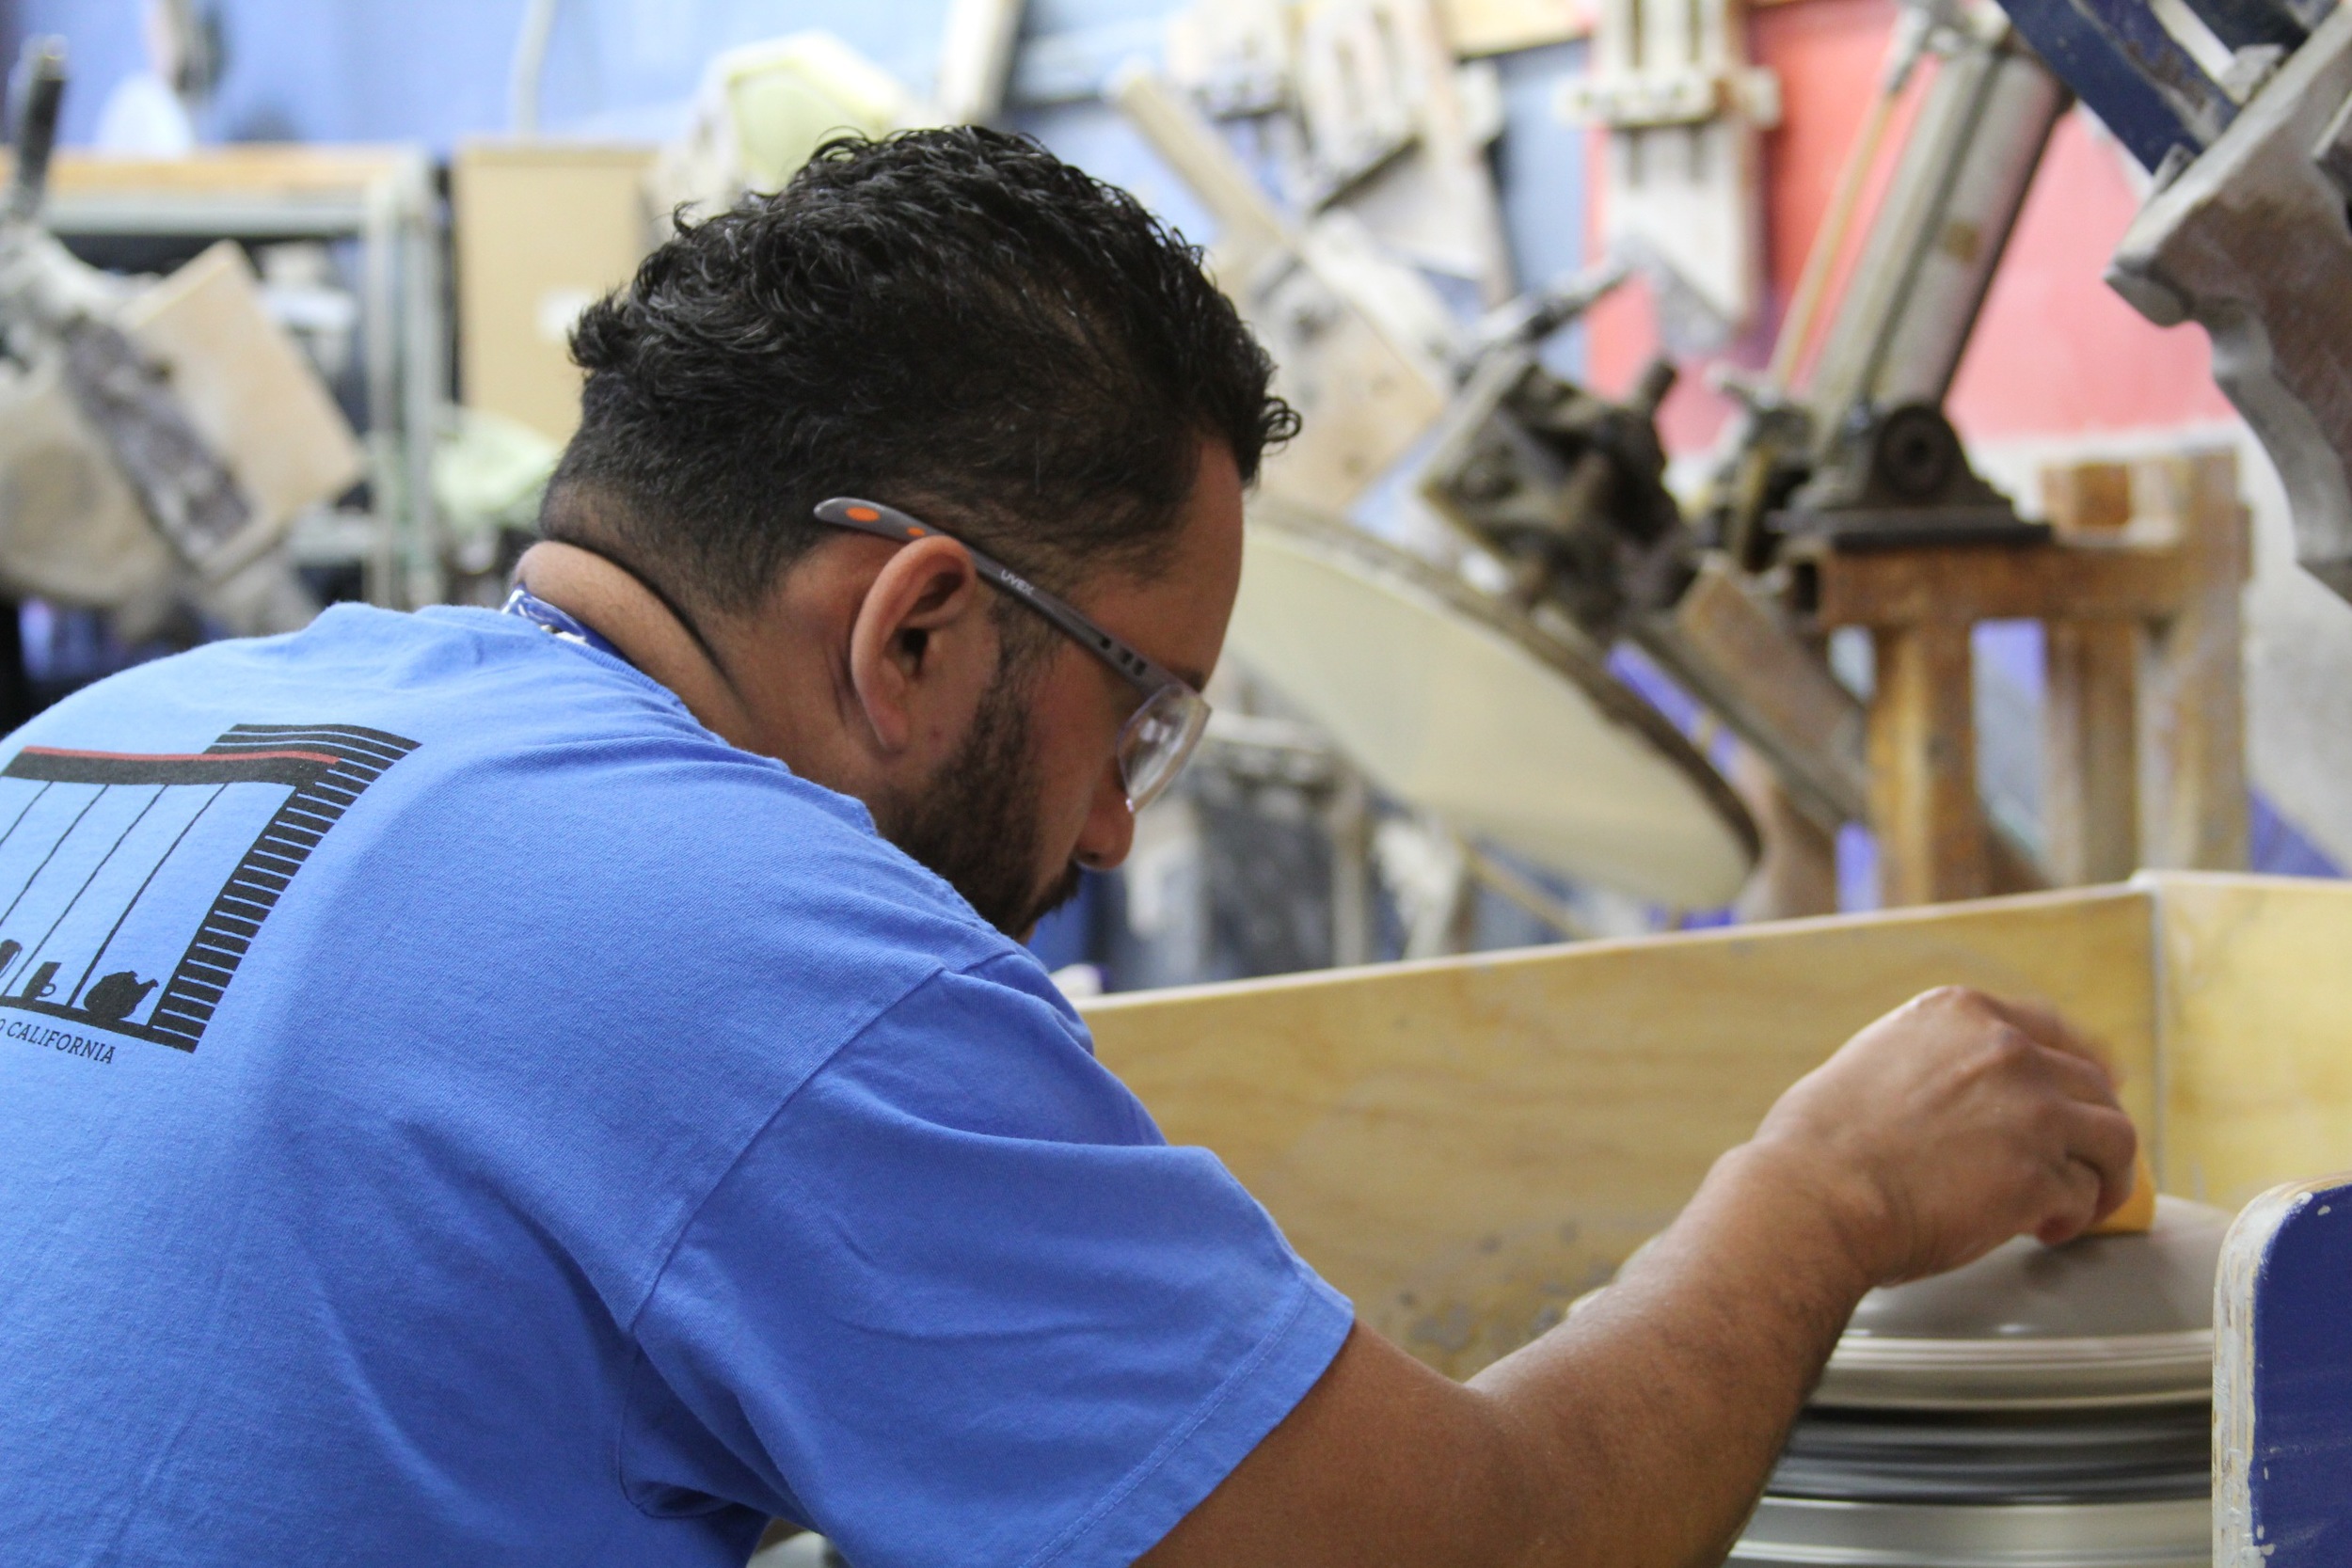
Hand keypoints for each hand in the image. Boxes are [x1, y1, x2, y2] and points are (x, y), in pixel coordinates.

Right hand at [1746, 986, 2138, 1287]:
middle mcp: (2006, 1051)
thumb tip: (1960, 1094)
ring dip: (2100, 1175)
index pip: (2052, 1028)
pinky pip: (2085, 1196)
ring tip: (2074, 1204)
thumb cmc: (1821, 1144)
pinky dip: (2070, 1217)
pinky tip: (2038, 1230)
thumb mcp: (1877, 1059)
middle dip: (2092, 1130)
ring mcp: (2031, 1111)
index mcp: (1961, 1014)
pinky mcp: (2039, 1175)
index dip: (2082, 1063)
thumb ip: (1934, 1060)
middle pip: (2094, 1085)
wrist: (1815, 1195)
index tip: (2092, 1088)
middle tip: (2079, 1165)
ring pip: (2114, 1139)